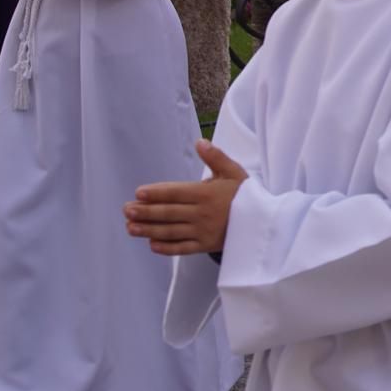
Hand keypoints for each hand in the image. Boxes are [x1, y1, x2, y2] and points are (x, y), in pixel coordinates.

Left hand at [124, 140, 247, 255]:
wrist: (263, 222)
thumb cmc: (246, 194)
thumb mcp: (234, 172)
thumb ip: (216, 157)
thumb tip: (199, 142)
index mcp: (207, 194)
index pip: (176, 192)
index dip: (156, 193)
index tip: (139, 193)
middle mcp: (203, 213)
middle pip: (169, 212)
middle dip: (146, 211)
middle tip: (126, 210)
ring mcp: (203, 231)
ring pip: (171, 231)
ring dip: (149, 229)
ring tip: (131, 228)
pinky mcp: (206, 245)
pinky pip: (182, 248)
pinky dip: (166, 248)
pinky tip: (152, 244)